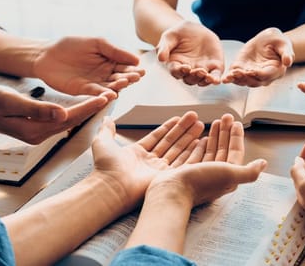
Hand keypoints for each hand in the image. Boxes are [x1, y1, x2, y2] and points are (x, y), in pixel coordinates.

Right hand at [0, 86, 111, 143]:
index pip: (69, 118)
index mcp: (35, 130)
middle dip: (93, 109)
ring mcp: (39, 133)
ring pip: (69, 122)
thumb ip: (37, 109)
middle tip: (113, 96)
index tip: (105, 98)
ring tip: (104, 99)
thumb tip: (62, 114)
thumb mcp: (10, 101)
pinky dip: (75, 111)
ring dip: (86, 111)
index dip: (88, 107)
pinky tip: (84, 104)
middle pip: (73, 122)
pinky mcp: (37, 128)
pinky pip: (61, 120)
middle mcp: (40, 135)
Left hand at [33, 36, 144, 98]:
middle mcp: (105, 74)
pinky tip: (111, 94)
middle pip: (121, 78)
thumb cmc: (71, 45)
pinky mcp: (83, 91)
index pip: (126, 66)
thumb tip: (136, 59)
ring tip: (123, 83)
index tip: (140, 70)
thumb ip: (115, 50)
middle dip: (128, 78)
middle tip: (134, 77)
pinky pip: (96, 93)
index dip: (133, 69)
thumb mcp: (96, 43)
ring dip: (118, 86)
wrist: (46, 54)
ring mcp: (95, 83)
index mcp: (110, 61)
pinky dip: (104, 94)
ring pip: (111, 86)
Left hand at [90, 111, 205, 209]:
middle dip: (183, 129)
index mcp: (137, 153)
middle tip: (195, 117)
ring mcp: (159, 170)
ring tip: (202, 124)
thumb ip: (107, 129)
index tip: (178, 118)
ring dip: (190, 137)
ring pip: (179, 150)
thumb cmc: (106, 167)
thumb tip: (107, 117)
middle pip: (171, 142)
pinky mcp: (167, 178)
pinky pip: (183, 163)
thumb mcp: (103, 141)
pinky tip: (200, 141)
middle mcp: (150, 162)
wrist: (112, 187)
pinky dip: (193, 152)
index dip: (168, 127)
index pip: (157, 137)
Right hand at [146, 113, 266, 206]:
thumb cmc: (200, 182)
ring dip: (214, 137)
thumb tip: (263, 164)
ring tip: (215, 123)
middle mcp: (216, 176)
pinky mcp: (187, 173)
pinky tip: (201, 138)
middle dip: (226, 133)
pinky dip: (201, 146)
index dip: (236, 137)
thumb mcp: (230, 174)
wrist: (171, 191)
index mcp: (228, 176)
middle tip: (225, 117)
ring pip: (211, 152)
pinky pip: (197, 156)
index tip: (235, 122)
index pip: (236, 152)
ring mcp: (201, 175)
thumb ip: (249, 171)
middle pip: (223, 150)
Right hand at [157, 21, 224, 85]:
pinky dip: (216, 79)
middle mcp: (188, 70)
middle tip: (198, 71)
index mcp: (176, 64)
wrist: (195, 29)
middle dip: (194, 77)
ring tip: (207, 76)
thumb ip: (164, 47)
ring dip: (204, 80)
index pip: (176, 71)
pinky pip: (215, 75)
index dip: (180, 71)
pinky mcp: (214, 66)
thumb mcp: (169, 37)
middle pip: (189, 79)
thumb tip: (161, 58)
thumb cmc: (179, 33)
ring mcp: (201, 69)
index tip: (185, 67)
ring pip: (202, 80)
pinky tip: (216, 80)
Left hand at [222, 27, 293, 86]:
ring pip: (244, 81)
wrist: (269, 40)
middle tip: (237, 73)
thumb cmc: (278, 42)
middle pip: (254, 80)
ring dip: (236, 79)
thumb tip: (288, 62)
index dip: (259, 73)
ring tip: (229, 76)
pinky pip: (236, 76)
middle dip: (245, 78)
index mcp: (276, 71)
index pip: (266, 74)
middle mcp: (264, 76)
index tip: (252, 71)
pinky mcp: (242, 70)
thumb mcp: (284, 44)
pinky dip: (230, 78)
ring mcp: (252, 74)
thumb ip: (287, 53)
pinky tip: (224, 79)